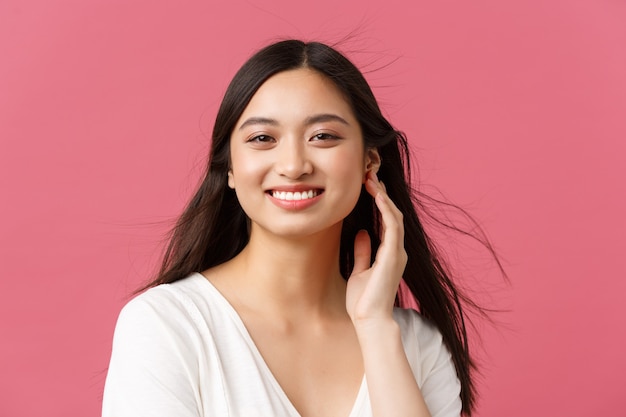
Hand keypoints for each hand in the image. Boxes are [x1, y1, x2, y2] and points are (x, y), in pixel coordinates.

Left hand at [345, 171, 407, 325]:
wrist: (369, 320)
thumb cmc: (363, 301)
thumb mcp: (360, 270)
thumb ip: (363, 252)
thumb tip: (363, 233)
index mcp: (389, 253)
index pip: (387, 220)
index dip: (379, 201)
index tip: (368, 185)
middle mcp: (396, 250)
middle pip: (393, 214)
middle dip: (382, 193)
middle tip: (369, 174)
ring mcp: (397, 252)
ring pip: (394, 216)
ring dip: (383, 196)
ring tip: (372, 179)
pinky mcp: (394, 255)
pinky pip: (393, 226)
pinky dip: (386, 209)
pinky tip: (377, 195)